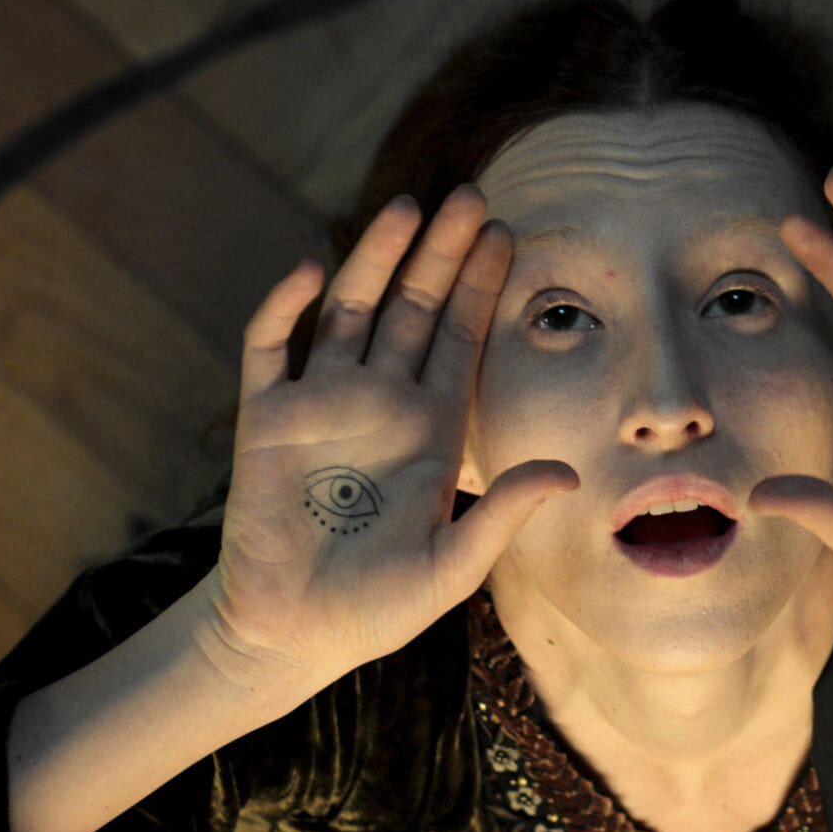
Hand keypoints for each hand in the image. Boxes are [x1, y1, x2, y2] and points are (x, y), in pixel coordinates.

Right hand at [211, 185, 576, 682]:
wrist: (291, 636)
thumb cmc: (377, 608)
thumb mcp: (453, 567)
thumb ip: (502, 514)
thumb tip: (569, 473)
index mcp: (430, 427)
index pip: (461, 338)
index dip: (483, 286)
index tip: (508, 233)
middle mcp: (379, 400)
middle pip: (415, 307)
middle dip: (442, 252)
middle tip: (472, 195)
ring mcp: (321, 402)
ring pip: (351, 309)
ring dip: (376, 258)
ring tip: (407, 207)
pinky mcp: (264, 418)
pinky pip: (271, 347)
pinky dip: (286, 306)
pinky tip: (313, 269)